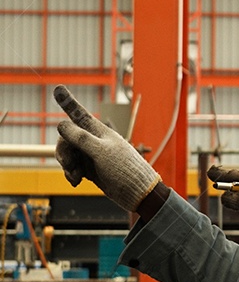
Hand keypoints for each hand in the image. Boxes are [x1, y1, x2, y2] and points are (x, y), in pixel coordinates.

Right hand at [53, 85, 160, 211]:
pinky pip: (73, 168)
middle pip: (67, 139)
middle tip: (67, 164)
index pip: (79, 115)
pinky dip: (71, 174)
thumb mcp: (101, 152)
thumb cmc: (125, 170)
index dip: (68, 103)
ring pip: (68, 154)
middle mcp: (94, 142)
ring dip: (67, 165)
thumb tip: (61, 124)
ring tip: (75, 176)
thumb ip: (81, 138)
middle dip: (63, 151)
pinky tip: (76, 182)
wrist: (138, 193)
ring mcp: (92, 156)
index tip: (57, 88)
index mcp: (100, 132)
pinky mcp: (91, 169)